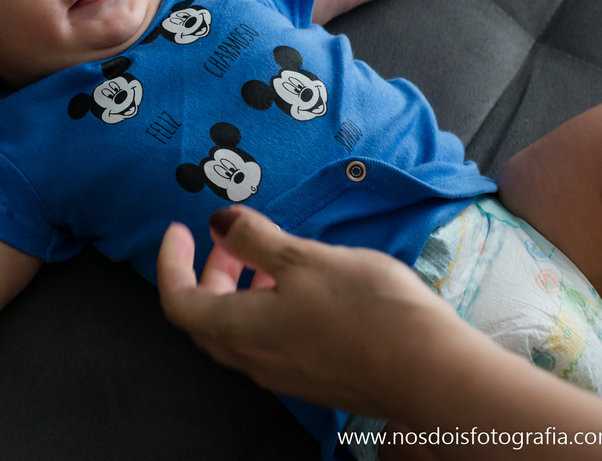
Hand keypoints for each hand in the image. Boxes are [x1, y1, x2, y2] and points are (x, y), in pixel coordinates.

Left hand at [156, 206, 473, 418]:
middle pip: (206, 318)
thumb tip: (218, 223)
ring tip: (267, 260)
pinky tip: (303, 289)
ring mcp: (284, 374)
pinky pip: (271, 343)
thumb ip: (254, 240)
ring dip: (240, 291)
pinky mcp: (314, 378)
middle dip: (208, 273)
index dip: (171, 263)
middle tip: (229, 240)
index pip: (178, 301)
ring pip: (239, 331)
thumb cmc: (364, 310)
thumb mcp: (303, 259)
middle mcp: (253, 360)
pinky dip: (268, 309)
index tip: (179, 230)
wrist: (430, 371)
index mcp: (239, 330)